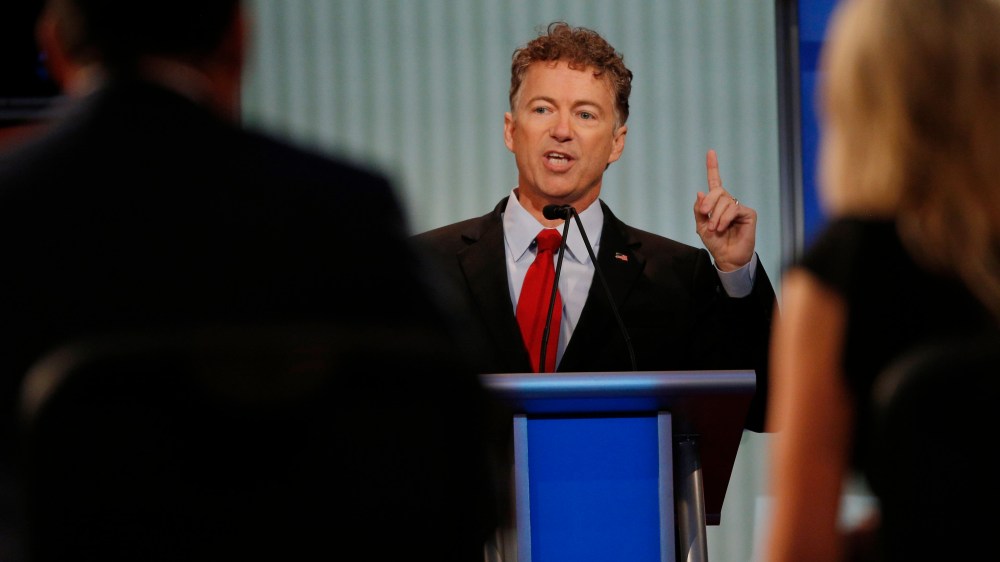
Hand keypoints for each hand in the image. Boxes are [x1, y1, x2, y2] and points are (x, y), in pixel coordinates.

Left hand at [693, 149, 756, 270]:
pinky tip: (722, 227)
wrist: (726, 257)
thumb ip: (699, 210)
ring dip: (716, 216)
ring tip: (714, 229)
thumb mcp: (701, 226)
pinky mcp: (748, 213)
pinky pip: (733, 209)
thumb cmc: (715, 242)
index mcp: (716, 203)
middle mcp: (728, 202)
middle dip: (709, 202)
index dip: (713, 167)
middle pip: (717, 190)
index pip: (715, 182)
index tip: (711, 152)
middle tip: (705, 216)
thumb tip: (700, 192)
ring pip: (725, 201)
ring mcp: (739, 207)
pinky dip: (725, 218)